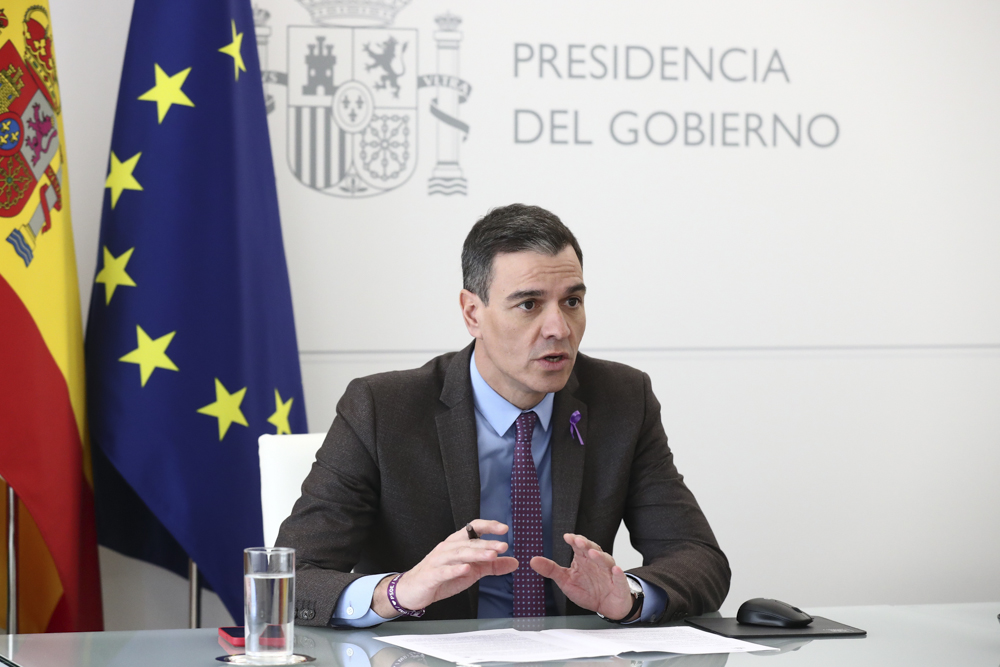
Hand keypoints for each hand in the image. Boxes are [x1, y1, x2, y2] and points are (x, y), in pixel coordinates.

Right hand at [372, 520, 517, 616]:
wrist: (412, 590)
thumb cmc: (442, 577)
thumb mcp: (472, 571)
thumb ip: (492, 566)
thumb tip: (514, 562)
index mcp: (457, 544)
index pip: (473, 529)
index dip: (488, 526)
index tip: (504, 529)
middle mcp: (447, 548)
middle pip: (468, 541)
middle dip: (487, 543)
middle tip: (503, 546)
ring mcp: (438, 561)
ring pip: (458, 554)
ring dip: (476, 553)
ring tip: (491, 555)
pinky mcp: (431, 576)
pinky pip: (443, 571)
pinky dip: (455, 569)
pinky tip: (466, 569)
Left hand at [530, 533, 636, 620]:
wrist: (607, 607)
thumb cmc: (587, 591)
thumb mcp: (566, 581)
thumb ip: (551, 570)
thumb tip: (533, 561)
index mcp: (583, 559)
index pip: (579, 546)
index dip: (574, 540)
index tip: (567, 537)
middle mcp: (597, 563)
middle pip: (593, 549)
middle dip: (586, 544)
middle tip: (578, 541)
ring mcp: (609, 572)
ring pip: (606, 561)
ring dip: (600, 557)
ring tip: (592, 554)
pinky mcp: (619, 584)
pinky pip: (620, 578)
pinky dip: (618, 573)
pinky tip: (615, 570)